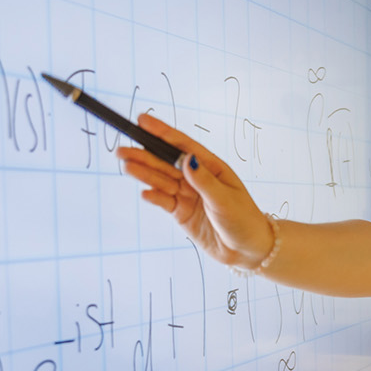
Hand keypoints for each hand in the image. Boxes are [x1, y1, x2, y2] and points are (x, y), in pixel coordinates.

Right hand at [118, 115, 275, 270]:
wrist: (247, 250)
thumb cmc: (243, 220)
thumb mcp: (225, 199)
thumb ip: (203, 181)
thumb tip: (186, 158)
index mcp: (211, 167)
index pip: (183, 146)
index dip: (162, 133)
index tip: (142, 121)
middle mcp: (196, 178)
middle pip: (167, 163)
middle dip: (145, 155)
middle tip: (123, 150)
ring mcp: (187, 195)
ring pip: (162, 181)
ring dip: (144, 173)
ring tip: (126, 166)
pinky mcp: (181, 212)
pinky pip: (164, 201)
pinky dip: (154, 197)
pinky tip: (144, 192)